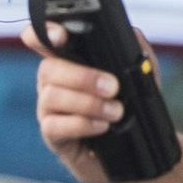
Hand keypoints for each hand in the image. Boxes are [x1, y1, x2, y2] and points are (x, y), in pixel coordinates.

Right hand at [22, 22, 137, 182]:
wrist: (136, 149)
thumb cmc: (130, 107)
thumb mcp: (139, 75)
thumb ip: (134, 50)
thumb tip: (130, 34)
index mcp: (68, 61)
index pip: (42, 39)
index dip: (44, 33)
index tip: (61, 36)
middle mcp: (53, 82)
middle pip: (48, 68)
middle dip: (83, 76)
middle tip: (113, 87)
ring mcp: (48, 109)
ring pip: (52, 96)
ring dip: (88, 103)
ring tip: (116, 111)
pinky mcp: (52, 135)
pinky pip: (55, 125)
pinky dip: (82, 124)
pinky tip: (102, 126)